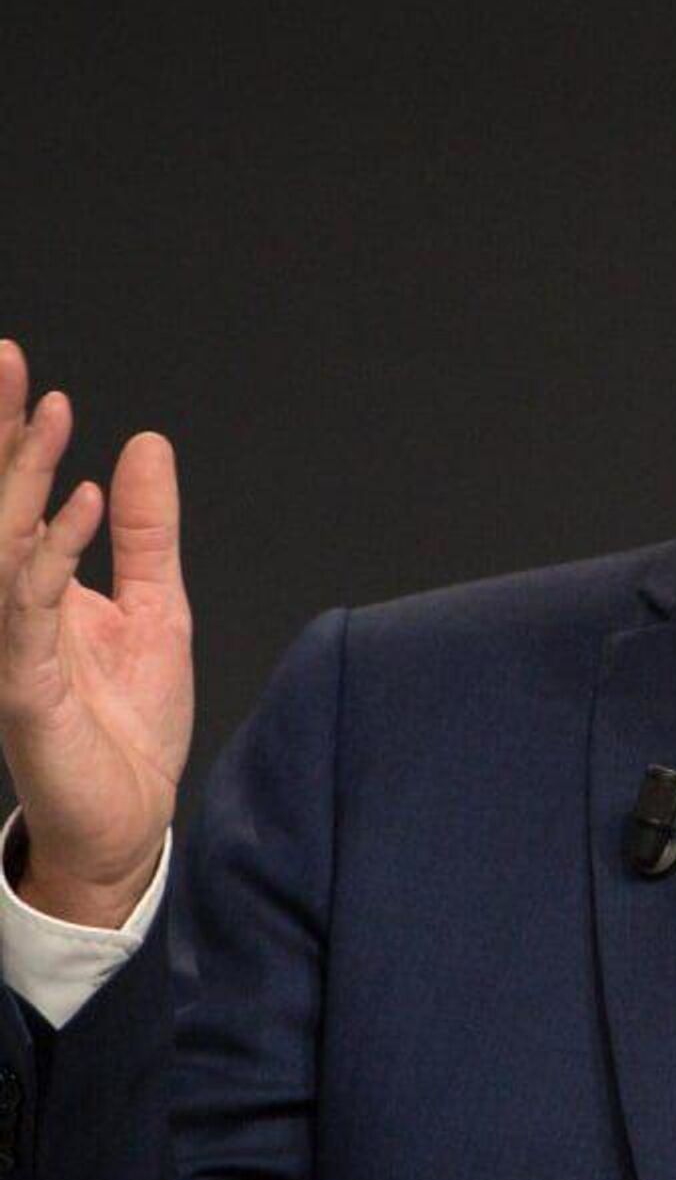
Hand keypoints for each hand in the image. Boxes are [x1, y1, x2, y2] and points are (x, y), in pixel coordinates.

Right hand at [0, 339, 192, 927]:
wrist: (130, 819)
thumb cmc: (128, 720)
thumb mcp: (155, 604)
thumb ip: (145, 530)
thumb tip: (145, 445)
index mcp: (34, 586)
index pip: (16, 495)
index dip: (13, 432)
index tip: (19, 365)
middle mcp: (9, 610)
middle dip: (1, 436)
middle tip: (8, 361)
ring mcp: (10, 647)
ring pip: (1, 548)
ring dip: (24, 480)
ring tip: (51, 416)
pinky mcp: (23, 689)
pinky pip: (28, 611)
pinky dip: (54, 554)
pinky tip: (83, 506)